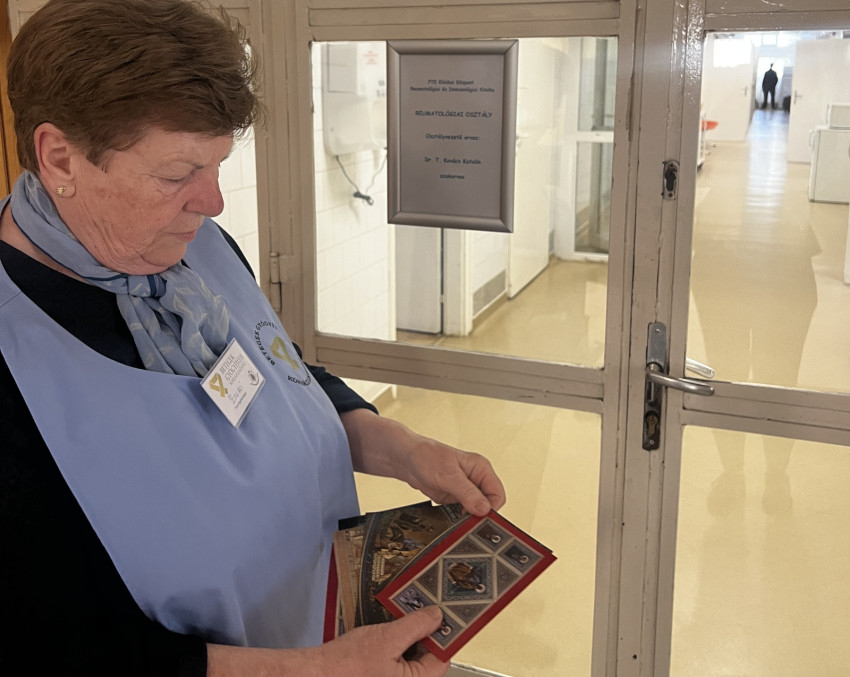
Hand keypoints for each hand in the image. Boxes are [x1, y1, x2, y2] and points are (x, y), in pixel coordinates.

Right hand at [311, 607, 448, 676]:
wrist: (314, 674)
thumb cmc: (346, 665)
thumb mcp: (387, 638)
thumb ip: (416, 626)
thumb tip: (436, 617)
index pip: (440, 659)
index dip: (440, 635)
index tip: (438, 615)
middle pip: (425, 658)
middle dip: (420, 634)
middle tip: (416, 611)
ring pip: (408, 658)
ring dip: (405, 638)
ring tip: (397, 620)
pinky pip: (394, 661)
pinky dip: (392, 646)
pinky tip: (384, 633)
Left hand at [341, 409, 505, 515]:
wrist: (405, 458)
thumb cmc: (426, 456)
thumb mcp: (448, 475)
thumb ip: (467, 493)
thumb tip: (484, 509)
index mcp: (481, 468)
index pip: (497, 494)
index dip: (490, 508)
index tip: (477, 515)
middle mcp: (476, 479)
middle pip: (488, 505)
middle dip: (478, 514)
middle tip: (464, 518)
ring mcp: (465, 489)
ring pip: (476, 511)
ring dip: (467, 516)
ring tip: (453, 514)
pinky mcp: (454, 497)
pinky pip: (463, 512)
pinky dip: (457, 517)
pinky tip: (448, 514)